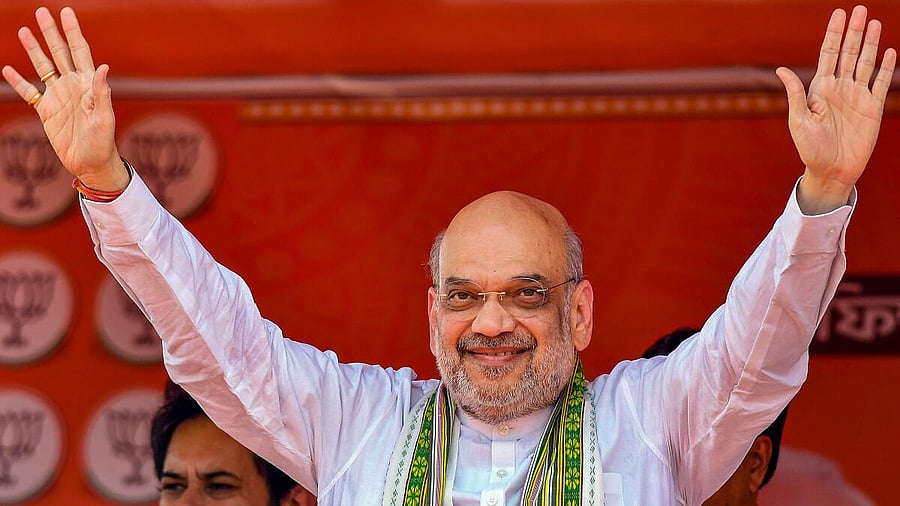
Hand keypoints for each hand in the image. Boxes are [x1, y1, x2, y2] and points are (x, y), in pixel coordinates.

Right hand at [1, 7, 127, 191]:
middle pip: (59, 53)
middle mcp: (72, 86)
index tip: (66, 12)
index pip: (80, 52)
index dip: (73, 32)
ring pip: (43, 67)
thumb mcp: (105, 118)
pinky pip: (29, 93)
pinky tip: (8, 70)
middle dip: (51, 33)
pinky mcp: (46, 111)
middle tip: (41, 12)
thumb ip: (102, 93)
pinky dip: (18, 82)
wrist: (91, 164)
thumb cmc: (103, 142)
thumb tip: (103, 67)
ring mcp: (58, 97)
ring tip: (23, 30)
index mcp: (88, 85)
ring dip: (34, 50)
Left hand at [777, 5, 895, 213]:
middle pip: (848, 53)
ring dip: (870, 43)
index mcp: (820, 89)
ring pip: (865, 63)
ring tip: (874, 23)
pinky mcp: (872, 108)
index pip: (828, 55)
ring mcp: (857, 97)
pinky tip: (888, 51)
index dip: (833, 34)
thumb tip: (781, 69)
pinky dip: (885, 67)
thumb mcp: (798, 120)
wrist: (831, 171)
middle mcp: (840, 88)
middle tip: (859, 9)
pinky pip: (880, 83)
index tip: (838, 14)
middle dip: (853, 32)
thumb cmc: (810, 148)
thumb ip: (795, 94)